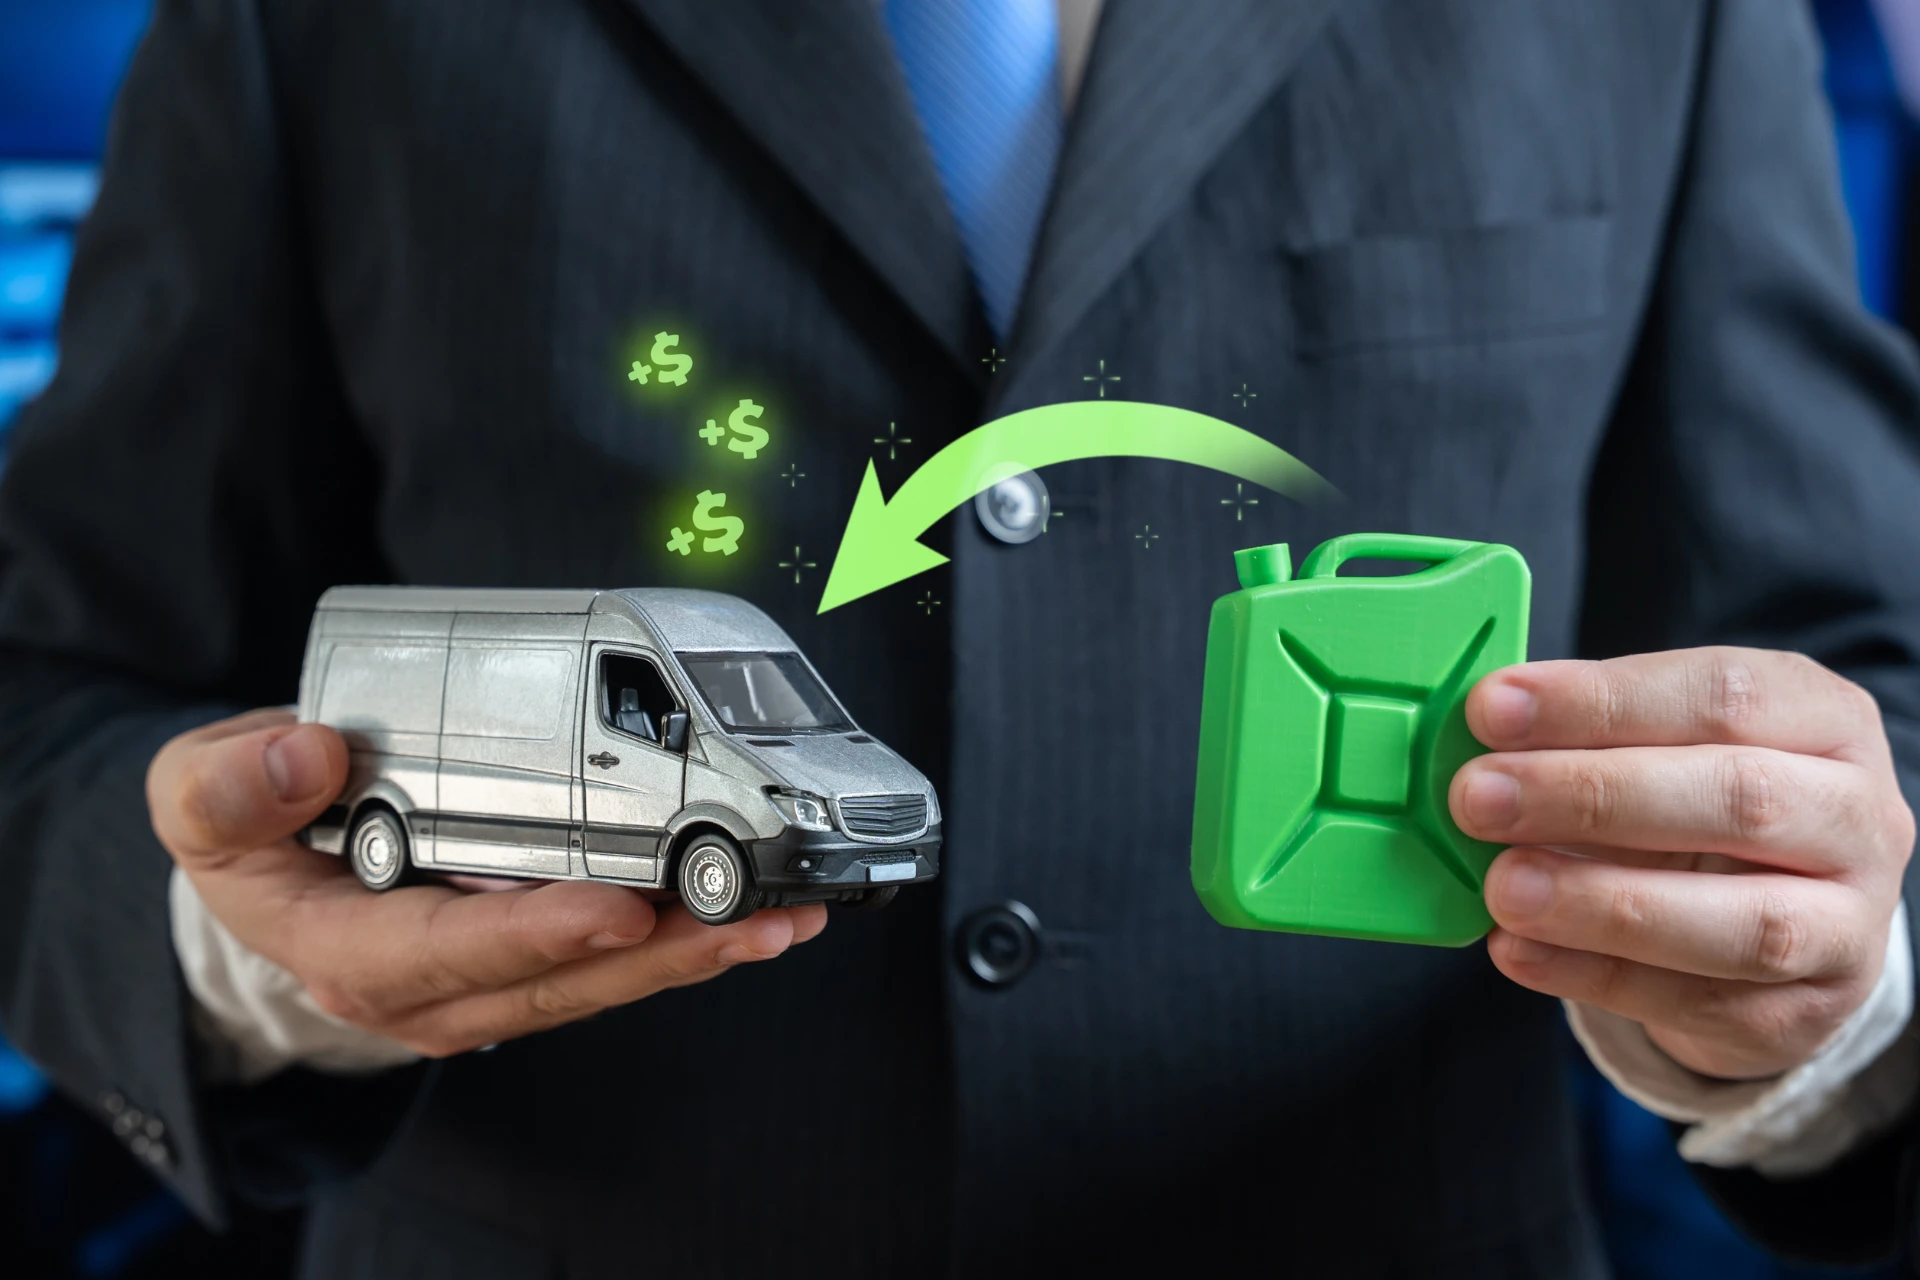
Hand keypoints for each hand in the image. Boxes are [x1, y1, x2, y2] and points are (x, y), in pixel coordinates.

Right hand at [148, 709, 825, 1056]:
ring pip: (604, 978)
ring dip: (698, 949)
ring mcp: (487, 980)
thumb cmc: (245, 830)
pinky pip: (613, 957)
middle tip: (755, 919)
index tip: (619, 908)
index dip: (540, 932)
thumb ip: (228, 784)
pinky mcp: (529, 957)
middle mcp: (431, 987)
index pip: (454, 951)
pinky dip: (684, 933)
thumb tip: (307, 754)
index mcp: (349, 953)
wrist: (269, 864)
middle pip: (560, 979)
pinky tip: (751, 909)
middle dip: (665, 954)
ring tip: (783, 916)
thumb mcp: (194, 798)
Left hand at [1449, 648, 1914, 1079]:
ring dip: (1603, 902)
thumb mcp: (1662, 747)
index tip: (1491, 710)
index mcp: (1826, 719)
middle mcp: (1860, 818)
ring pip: (1744, 921)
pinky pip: (1699, 1001)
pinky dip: (1594, 975)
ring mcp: (1847, 925)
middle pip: (1741, 798)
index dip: (1600, 701)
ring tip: (1501, 886)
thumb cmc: (1697, 806)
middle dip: (1593, 796)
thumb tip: (1478, 733)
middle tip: (1478, 797)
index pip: (1723, 693)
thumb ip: (1586, 735)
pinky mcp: (1805, 1015)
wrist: (1777, 926)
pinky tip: (1516, 950)